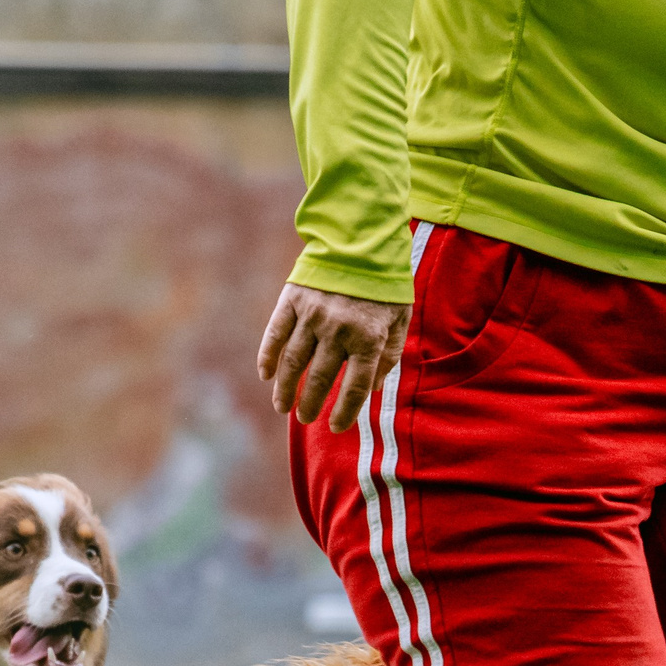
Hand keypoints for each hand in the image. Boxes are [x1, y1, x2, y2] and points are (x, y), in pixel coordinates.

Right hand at [257, 283, 410, 432]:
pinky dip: (268, 357)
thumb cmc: (384, 283)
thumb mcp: (400, 318)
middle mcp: (339, 330)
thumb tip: (372, 387)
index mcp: (369, 338)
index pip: (355, 387)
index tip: (336, 427)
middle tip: (306, 417)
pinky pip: (275, 335)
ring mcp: (312, 315)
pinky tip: (266, 375)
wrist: (361, 238)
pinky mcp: (293, 300)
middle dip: (311, 404)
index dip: (345, 412)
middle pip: (320, 379)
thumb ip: (389, 354)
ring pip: (293, 362)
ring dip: (285, 389)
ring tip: (282, 406)